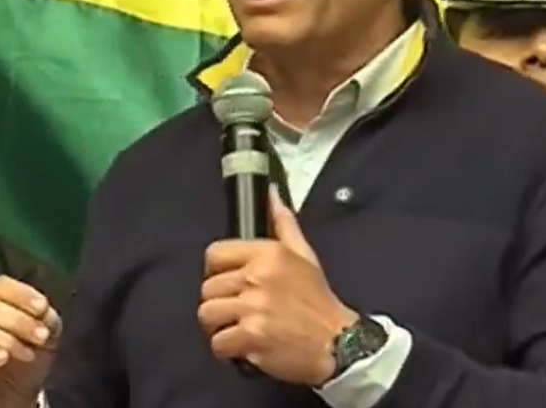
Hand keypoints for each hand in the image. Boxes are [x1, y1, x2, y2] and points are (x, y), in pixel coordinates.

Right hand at [0, 275, 60, 407]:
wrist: (12, 394)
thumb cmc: (24, 352)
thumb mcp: (44, 330)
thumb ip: (44, 315)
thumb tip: (42, 310)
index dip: (20, 294)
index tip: (42, 307)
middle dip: (18, 320)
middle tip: (41, 336)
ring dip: (6, 339)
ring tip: (27, 354)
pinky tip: (3, 358)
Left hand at [198, 188, 357, 385]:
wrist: (338, 342)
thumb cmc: (318, 301)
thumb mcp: (305, 255)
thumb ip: (284, 224)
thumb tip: (272, 194)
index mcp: (268, 253)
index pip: (215, 254)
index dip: (217, 271)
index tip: (230, 283)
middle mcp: (257, 276)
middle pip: (208, 288)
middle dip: (220, 303)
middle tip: (240, 312)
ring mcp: (253, 307)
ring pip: (207, 315)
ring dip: (220, 327)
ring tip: (239, 329)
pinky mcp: (251, 337)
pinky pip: (217, 343)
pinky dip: (227, 350)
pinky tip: (245, 347)